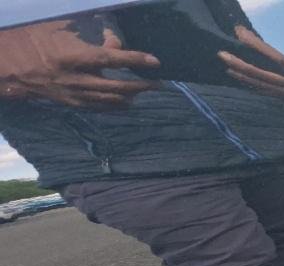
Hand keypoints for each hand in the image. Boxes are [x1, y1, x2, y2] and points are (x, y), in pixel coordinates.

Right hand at [0, 21, 158, 106]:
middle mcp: (77, 79)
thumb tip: (115, 41)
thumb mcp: (61, 30)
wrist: (11, 66)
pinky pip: (100, 108)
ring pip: (112, 100)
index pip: (112, 59)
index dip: (135, 60)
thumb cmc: (35, 40)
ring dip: (132, 96)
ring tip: (145, 90)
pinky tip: (128, 102)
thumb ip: (91, 36)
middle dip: (141, 85)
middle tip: (158, 83)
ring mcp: (75, 94)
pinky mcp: (72, 104)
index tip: (155, 62)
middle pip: (118, 85)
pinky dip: (117, 105)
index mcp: (74, 57)